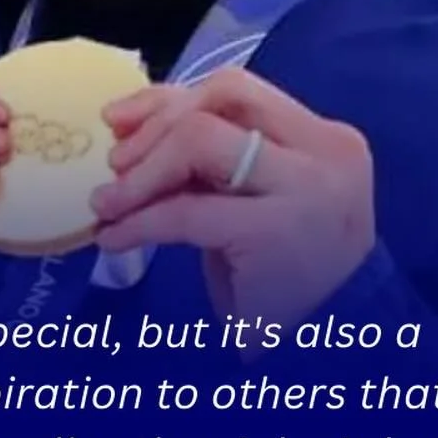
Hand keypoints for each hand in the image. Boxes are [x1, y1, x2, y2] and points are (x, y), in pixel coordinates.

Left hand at [90, 69, 374, 325]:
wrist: (330, 348)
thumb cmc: (287, 275)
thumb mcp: (255, 200)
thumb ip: (213, 157)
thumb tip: (131, 120)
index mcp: (324, 137)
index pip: (236, 89)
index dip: (168, 99)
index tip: (119, 122)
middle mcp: (325, 153)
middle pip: (221, 99)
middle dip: (154, 127)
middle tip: (114, 166)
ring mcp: (307, 190)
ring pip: (200, 139)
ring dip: (141, 172)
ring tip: (107, 203)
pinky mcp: (275, 232)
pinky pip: (185, 211)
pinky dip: (138, 221)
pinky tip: (114, 237)